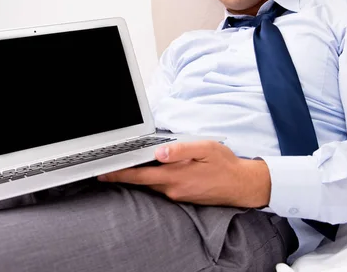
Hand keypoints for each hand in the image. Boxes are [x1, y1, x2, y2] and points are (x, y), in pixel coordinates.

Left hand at [98, 141, 270, 207]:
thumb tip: (159, 153)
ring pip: (153, 185)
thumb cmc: (225, 164)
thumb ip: (181, 150)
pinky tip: (154, 172)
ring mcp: (178, 195)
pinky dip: (154, 180)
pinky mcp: (183, 197)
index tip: (103, 173)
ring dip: (141, 177)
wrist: (242, 185)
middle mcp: (174, 189)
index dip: (120, 175)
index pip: (140, 176)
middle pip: (143, 182)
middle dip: (126, 175)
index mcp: (176, 176)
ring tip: (130, 166)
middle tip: (109, 168)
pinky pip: (163, 188)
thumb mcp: (205, 149)